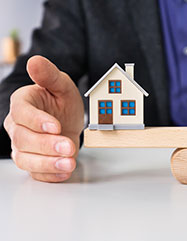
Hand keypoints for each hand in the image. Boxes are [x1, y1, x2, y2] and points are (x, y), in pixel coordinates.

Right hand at [3, 56, 83, 181]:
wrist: (67, 120)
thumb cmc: (61, 101)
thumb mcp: (61, 85)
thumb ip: (49, 75)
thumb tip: (34, 60)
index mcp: (22, 103)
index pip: (21, 113)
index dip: (37, 121)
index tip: (55, 126)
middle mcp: (17, 126)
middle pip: (23, 139)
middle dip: (47, 145)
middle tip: (68, 146)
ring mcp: (22, 146)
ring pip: (26, 159)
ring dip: (48, 163)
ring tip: (69, 163)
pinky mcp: (32, 161)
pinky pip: (35, 172)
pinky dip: (50, 174)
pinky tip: (65, 172)